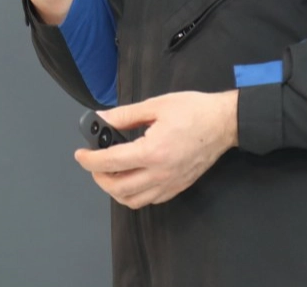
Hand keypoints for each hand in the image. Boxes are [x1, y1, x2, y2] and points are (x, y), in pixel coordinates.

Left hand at [74, 91, 237, 208]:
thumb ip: (125, 115)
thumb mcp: (156, 105)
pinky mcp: (178, 187)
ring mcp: (170, 184)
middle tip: (94, 163)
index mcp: (153, 151)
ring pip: (132, 201)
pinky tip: (133, 176)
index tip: (81, 154)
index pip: (111, 162)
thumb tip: (102, 119)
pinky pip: (149, 200)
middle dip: (99, 177)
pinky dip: (134, 193)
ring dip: (115, 190)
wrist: (225, 123)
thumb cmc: (193, 110)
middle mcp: (160, 173)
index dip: (90, 160)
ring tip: (111, 172)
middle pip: (118, 189)